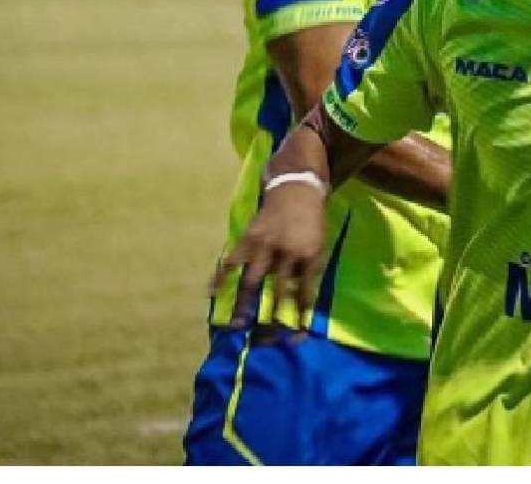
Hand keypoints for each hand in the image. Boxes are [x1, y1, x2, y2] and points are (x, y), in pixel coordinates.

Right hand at [210, 179, 327, 330]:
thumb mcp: (320, 247)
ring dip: (243, 305)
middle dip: (270, 320)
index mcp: (309, 256)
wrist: (297, 189)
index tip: (295, 339)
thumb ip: (310, 274)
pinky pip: (232, 259)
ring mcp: (265, 244)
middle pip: (277, 293)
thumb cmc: (311, 222)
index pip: (304, 294)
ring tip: (237, 326)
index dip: (299, 318)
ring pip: (252, 280)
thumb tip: (301, 307)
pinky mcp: (249, 236)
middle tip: (264, 342)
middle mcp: (286, 252)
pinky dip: (220, 275)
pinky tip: (211, 292)